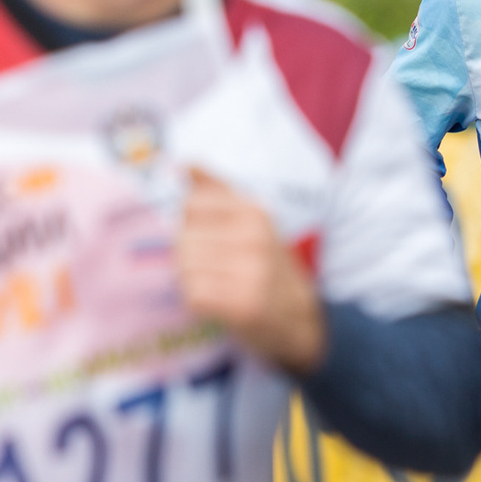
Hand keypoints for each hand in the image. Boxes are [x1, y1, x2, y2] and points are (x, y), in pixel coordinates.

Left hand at [177, 170, 327, 375]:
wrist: (298, 319)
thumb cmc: (265, 265)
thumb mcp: (251, 221)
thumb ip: (215, 190)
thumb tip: (182, 162)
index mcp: (256, 212)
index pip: (192, 205)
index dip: (192, 223)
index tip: (212, 237)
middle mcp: (255, 238)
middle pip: (184, 237)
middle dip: (189, 255)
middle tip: (214, 269)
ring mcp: (251, 272)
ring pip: (185, 267)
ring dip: (191, 279)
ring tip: (216, 285)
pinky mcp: (244, 306)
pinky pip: (193, 295)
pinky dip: (198, 301)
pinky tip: (217, 303)